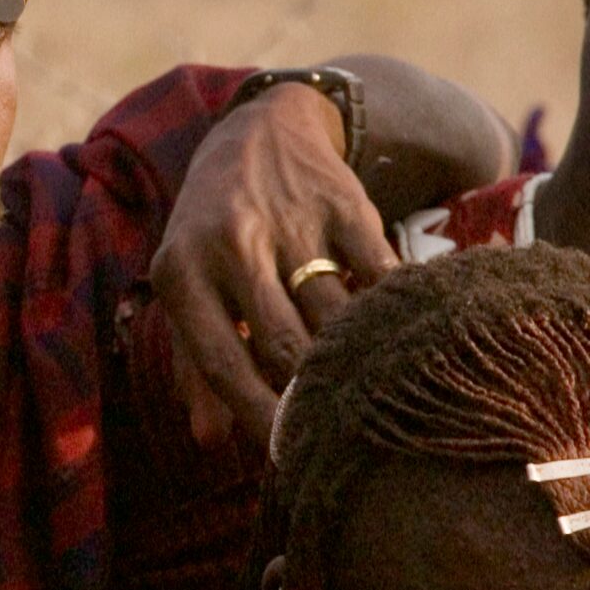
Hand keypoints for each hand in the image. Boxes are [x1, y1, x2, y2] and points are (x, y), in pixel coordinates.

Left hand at [150, 82, 395, 450]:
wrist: (258, 133)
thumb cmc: (212, 232)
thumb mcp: (186, 285)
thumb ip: (194, 362)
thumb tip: (208, 440)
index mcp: (181, 271)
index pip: (220, 359)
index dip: (253, 414)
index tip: (283, 457)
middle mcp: (232, 246)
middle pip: (283, 344)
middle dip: (312, 398)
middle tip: (337, 440)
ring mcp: (291, 224)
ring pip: (335, 316)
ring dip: (359, 363)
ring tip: (376, 403)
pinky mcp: (346, 207)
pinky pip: (379, 274)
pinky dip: (394, 313)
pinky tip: (407, 344)